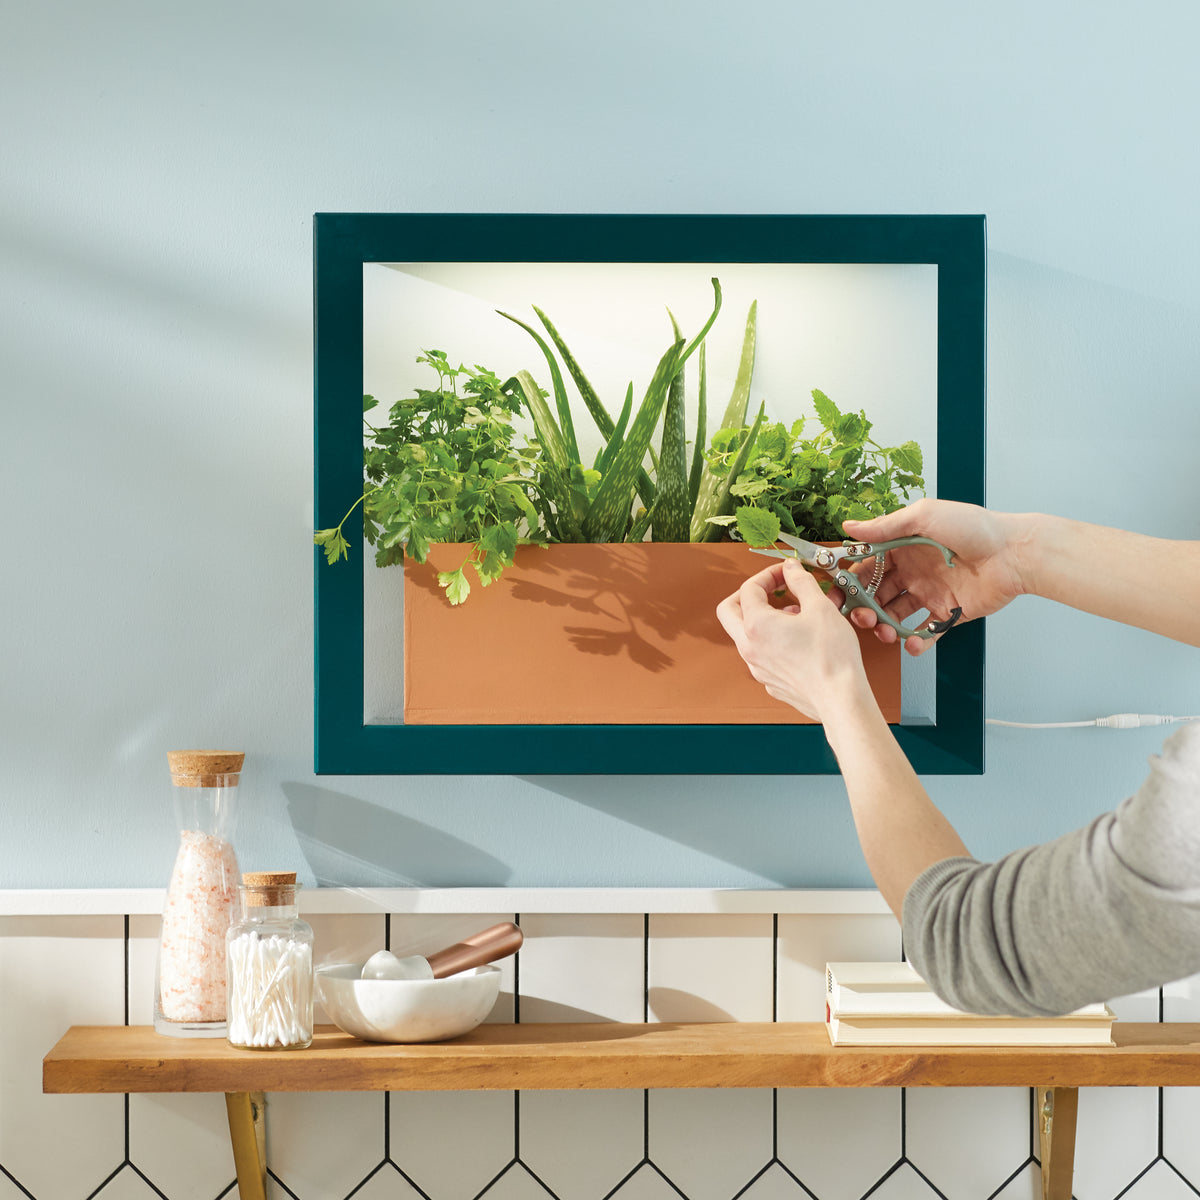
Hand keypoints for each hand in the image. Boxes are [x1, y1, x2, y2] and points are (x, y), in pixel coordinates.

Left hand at [716, 557, 871, 722]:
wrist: (841, 699)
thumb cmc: (832, 657)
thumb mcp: (820, 607)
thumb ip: (801, 582)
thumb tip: (791, 568)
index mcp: (756, 625)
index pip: (749, 589)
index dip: (768, 574)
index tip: (786, 572)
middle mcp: (749, 647)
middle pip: (729, 611)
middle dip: (748, 595)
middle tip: (771, 588)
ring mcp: (757, 667)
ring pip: (745, 634)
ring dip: (763, 617)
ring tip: (796, 614)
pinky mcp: (769, 681)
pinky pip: (761, 653)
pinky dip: (773, 639)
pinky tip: (799, 639)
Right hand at [840, 499, 1026, 655]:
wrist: (1014, 553)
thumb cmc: (973, 527)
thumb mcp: (924, 516)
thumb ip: (886, 526)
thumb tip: (848, 528)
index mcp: (903, 548)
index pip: (866, 567)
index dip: (849, 581)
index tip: (835, 595)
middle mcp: (913, 572)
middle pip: (876, 595)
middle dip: (863, 609)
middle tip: (860, 618)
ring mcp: (929, 594)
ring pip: (895, 616)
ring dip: (884, 627)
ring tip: (885, 632)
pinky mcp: (948, 613)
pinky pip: (925, 632)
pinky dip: (915, 643)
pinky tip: (912, 644)